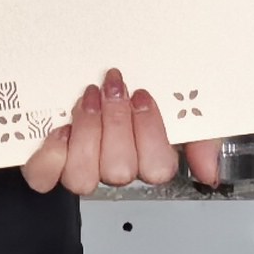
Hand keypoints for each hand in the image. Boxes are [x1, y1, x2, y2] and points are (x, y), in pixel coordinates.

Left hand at [20, 65, 222, 195]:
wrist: (104, 76)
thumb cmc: (144, 93)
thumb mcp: (184, 108)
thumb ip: (202, 138)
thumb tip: (208, 172)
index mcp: (149, 159)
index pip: (156, 168)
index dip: (148, 132)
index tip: (142, 95)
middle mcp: (115, 169)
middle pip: (119, 170)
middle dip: (116, 123)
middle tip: (114, 87)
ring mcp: (82, 167)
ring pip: (83, 177)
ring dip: (87, 134)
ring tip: (90, 99)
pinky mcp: (49, 162)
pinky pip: (44, 177)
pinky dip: (51, 155)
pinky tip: (61, 130)